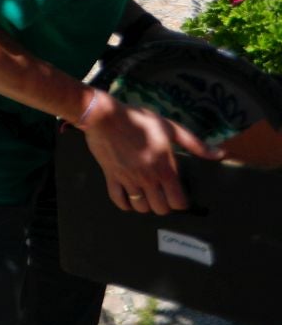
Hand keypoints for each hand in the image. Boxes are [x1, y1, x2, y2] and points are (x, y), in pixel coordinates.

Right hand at [81, 91, 220, 214]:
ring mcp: (128, 179)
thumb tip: (220, 154)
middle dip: (164, 205)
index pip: (178, 202)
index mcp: (165, 168)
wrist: (105, 116)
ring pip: (140, 207)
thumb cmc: (138, 119)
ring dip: (146, 205)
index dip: (181, 202)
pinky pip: (118, 200)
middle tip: (163, 196)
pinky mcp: (111, 176)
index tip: (179, 196)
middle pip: (160, 208)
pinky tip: (129, 198)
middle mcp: (147, 178)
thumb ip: (195, 144)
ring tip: (147, 196)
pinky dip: (125, 204)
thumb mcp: (170, 127)